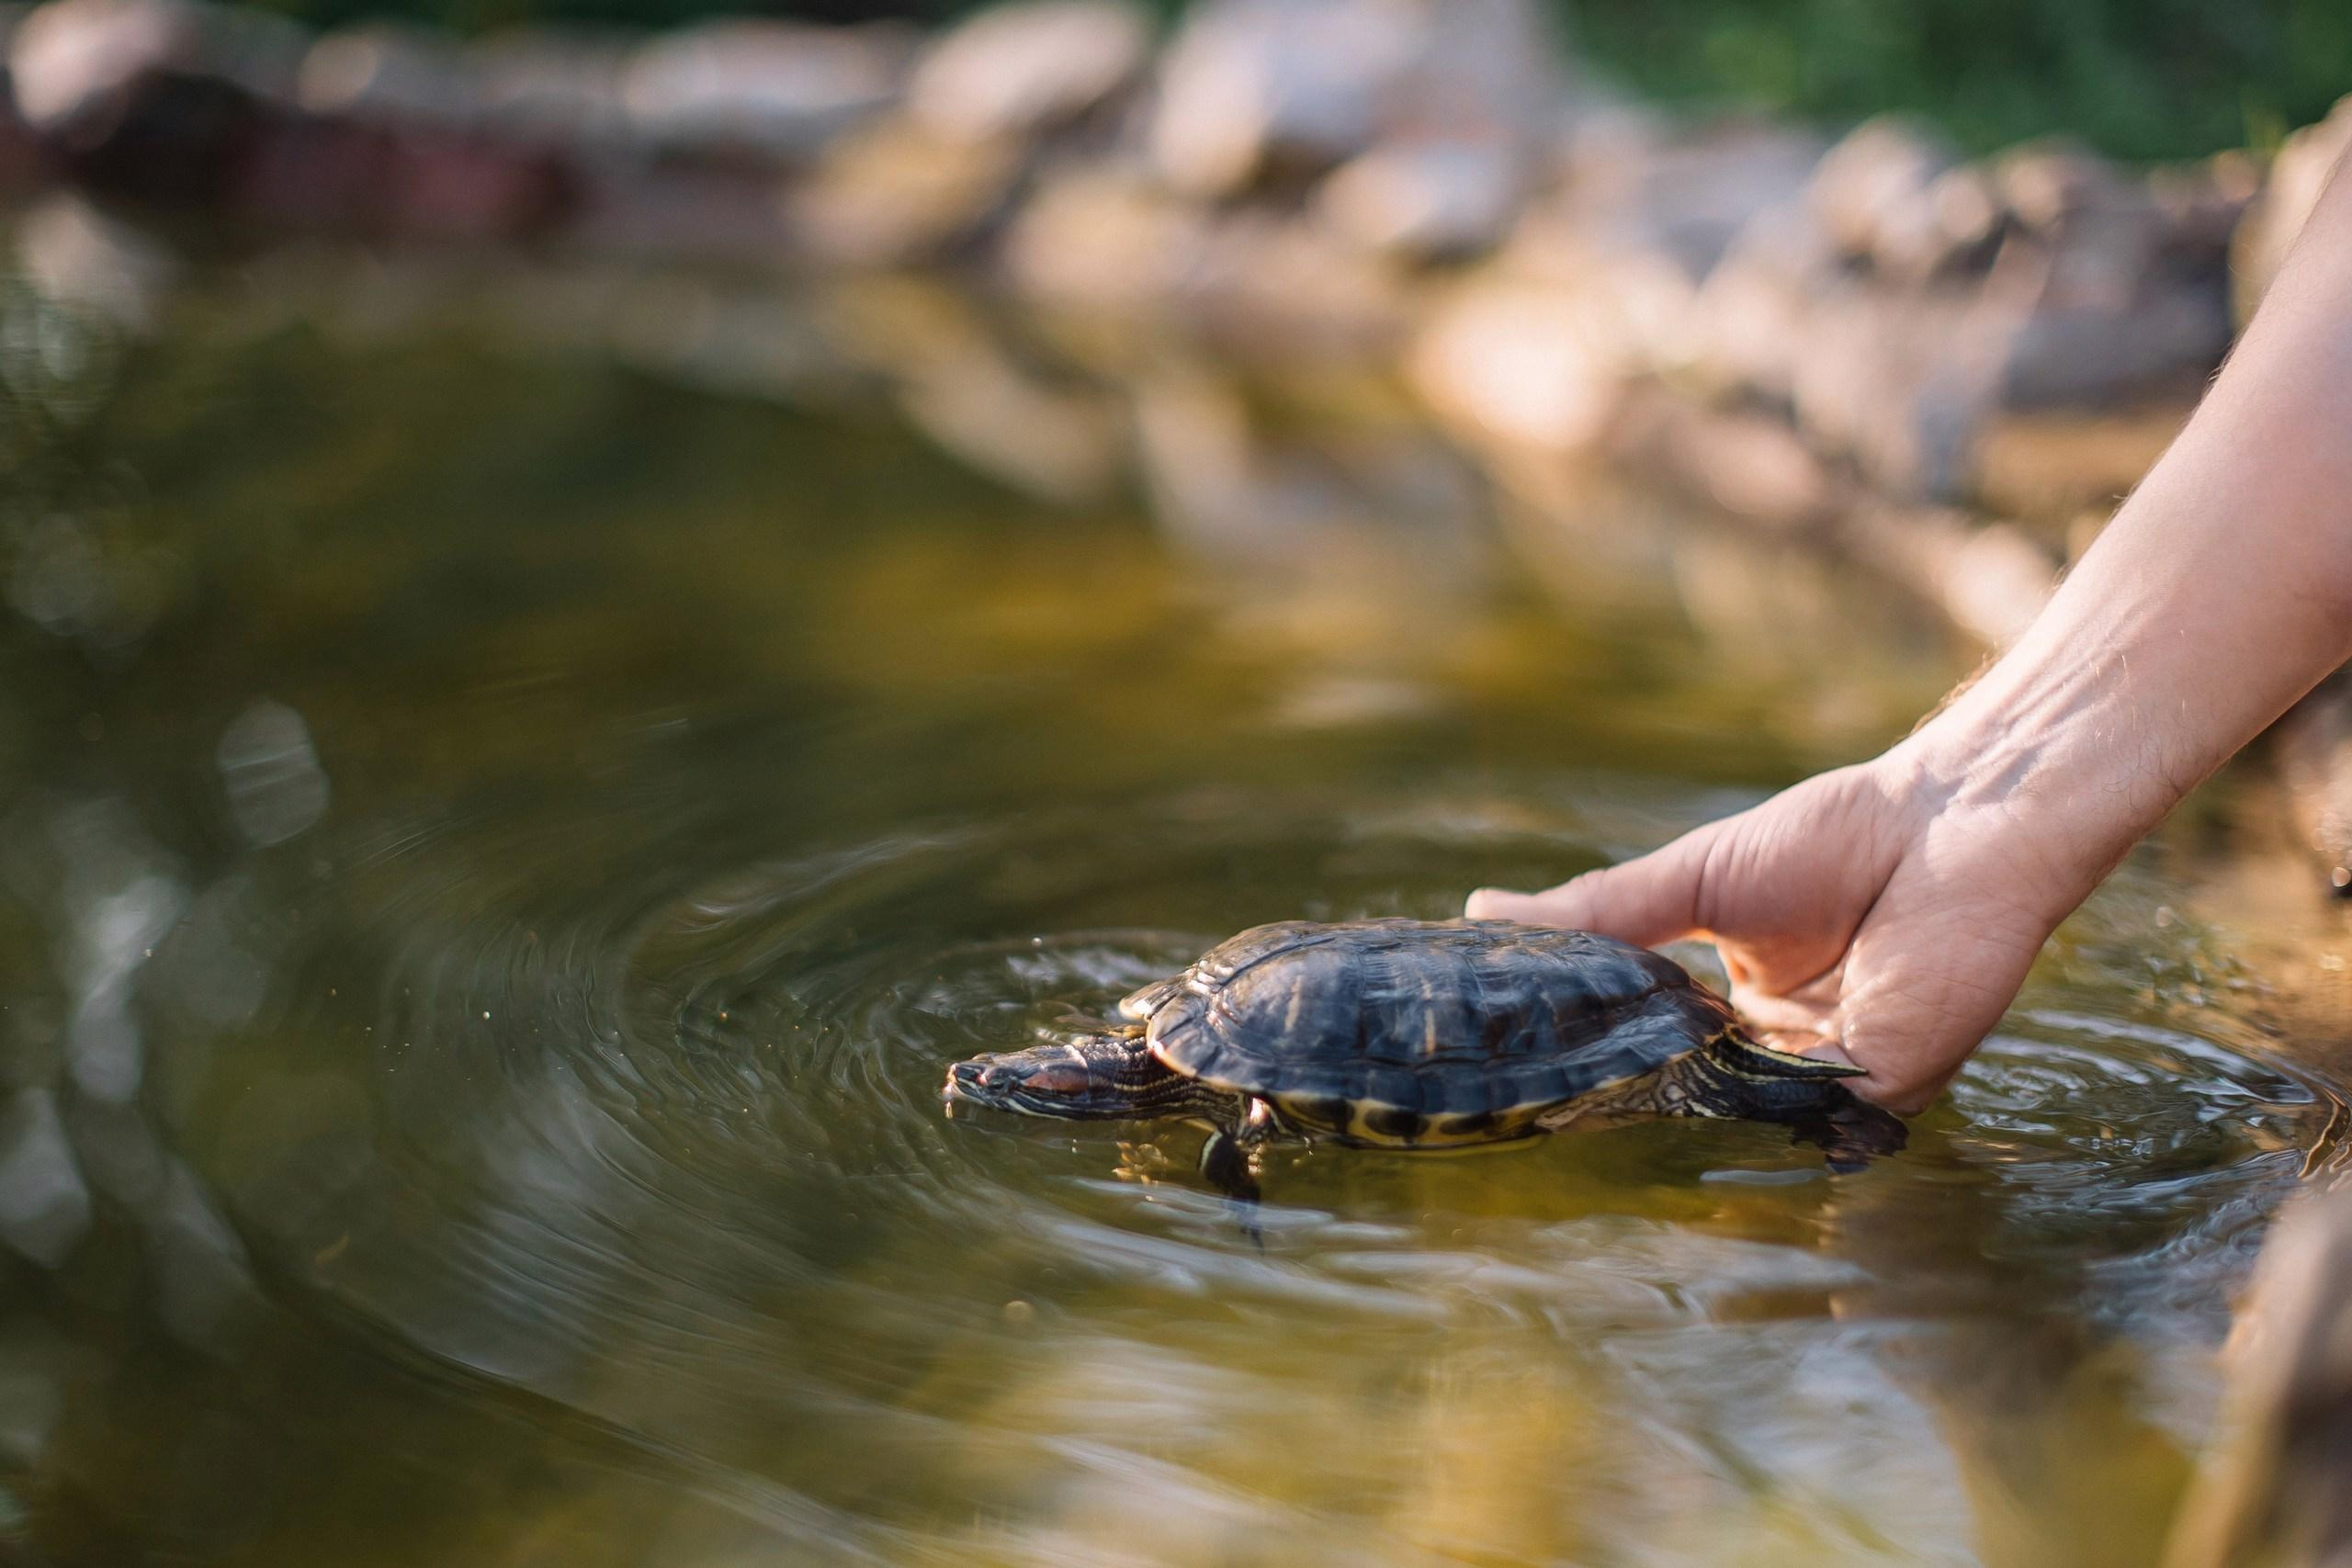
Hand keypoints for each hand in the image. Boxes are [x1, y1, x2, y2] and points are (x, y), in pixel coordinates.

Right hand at [1466, 750, 2097, 1112]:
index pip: (1654, 1056)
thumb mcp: (1691, 878)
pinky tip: (1692, 1088)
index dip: (1596, 1065)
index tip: (1518, 1072)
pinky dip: (1754, 1107)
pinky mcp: (1884, 1086)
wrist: (1953, 823)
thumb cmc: (1835, 837)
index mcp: (1735, 1011)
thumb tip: (1479, 913)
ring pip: (1740, 1118)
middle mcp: (1780, 1053)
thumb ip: (1599, 910)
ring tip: (1598, 1096)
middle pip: (1690, 1098)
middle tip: (1538, 1105)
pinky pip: (1808, 1117)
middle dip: (1627, 1100)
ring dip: (1681, 1110)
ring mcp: (1831, 1077)